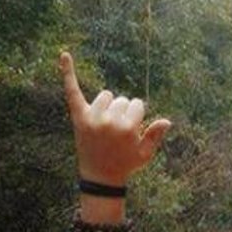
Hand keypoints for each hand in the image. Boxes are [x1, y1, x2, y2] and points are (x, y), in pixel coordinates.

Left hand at [61, 52, 171, 183]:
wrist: (100, 178)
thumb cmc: (125, 165)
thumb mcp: (145, 154)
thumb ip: (155, 135)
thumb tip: (167, 121)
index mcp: (128, 128)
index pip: (137, 105)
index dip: (136, 117)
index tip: (131, 132)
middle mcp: (109, 121)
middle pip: (122, 100)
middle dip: (123, 113)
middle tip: (116, 134)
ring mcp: (92, 118)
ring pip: (106, 96)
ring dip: (108, 106)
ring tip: (104, 125)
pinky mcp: (78, 117)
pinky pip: (72, 90)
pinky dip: (68, 72)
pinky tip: (65, 54)